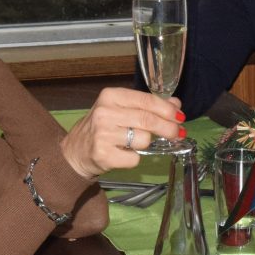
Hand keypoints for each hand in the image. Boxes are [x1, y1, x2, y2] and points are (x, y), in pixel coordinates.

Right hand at [60, 88, 183, 180]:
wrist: (74, 152)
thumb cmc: (102, 127)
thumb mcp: (121, 109)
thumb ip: (147, 105)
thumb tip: (176, 105)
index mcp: (111, 96)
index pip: (147, 100)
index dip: (167, 110)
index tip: (180, 117)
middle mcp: (105, 113)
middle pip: (148, 120)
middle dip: (168, 128)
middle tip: (178, 133)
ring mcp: (103, 134)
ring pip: (143, 140)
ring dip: (146, 143)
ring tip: (133, 143)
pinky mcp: (103, 155)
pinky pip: (134, 159)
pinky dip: (134, 158)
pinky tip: (123, 154)